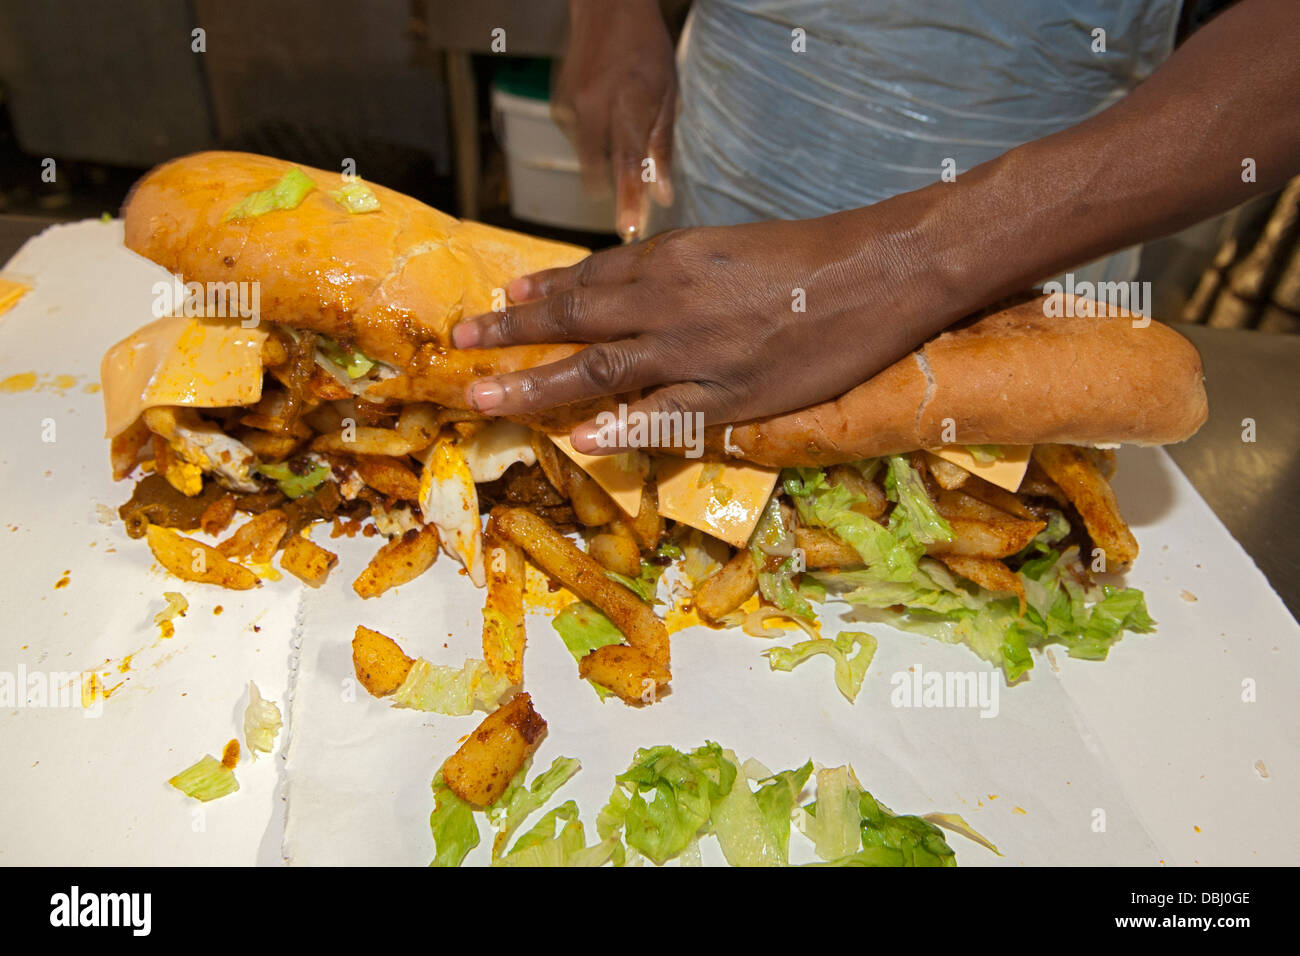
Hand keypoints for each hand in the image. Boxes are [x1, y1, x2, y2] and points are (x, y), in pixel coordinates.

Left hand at [451, 205, 967, 453]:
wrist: (873, 273)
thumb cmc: (806, 255)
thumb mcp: (728, 246)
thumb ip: (675, 268)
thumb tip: (628, 282)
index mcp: (670, 262)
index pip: (590, 278)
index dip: (542, 290)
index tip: (501, 296)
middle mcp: (669, 303)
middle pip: (575, 320)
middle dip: (512, 332)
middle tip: (462, 341)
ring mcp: (695, 352)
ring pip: (599, 370)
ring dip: (535, 383)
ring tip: (484, 397)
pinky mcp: (731, 394)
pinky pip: (663, 415)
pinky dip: (621, 427)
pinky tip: (582, 440)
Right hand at [553, 0, 676, 239]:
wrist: (606, 8)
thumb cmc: (646, 50)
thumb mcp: (669, 95)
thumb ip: (663, 148)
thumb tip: (662, 195)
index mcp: (628, 102)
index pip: (627, 162)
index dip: (628, 199)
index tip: (629, 230)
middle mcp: (594, 106)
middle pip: (601, 169)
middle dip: (616, 190)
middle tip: (632, 202)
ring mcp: (571, 107)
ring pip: (590, 158)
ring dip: (607, 159)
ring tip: (624, 124)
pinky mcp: (558, 107)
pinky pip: (579, 140)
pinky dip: (595, 139)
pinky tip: (607, 114)